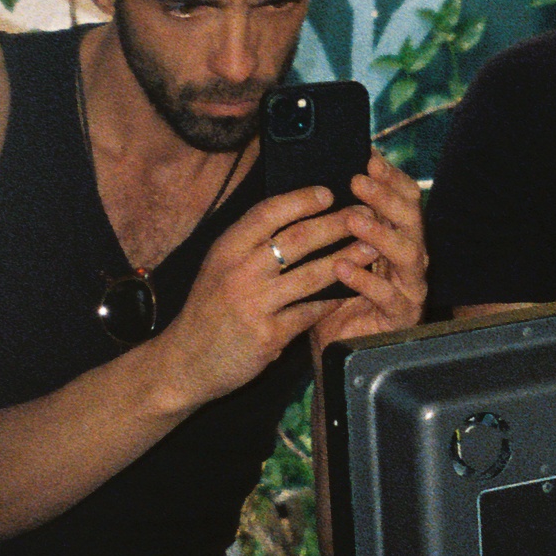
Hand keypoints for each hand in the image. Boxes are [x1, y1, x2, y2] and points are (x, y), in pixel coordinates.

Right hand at [157, 182, 366, 404]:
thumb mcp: (218, 268)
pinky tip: (352, 291)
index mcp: (226, 249)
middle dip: (335, 225)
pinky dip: (332, 301)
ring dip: (345, 260)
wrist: (185, 362)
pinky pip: (309, 313)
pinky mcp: (267, 335)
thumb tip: (293, 216)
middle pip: (296, 240)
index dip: (300, 200)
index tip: (328, 193)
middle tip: (364, 215)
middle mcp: (239, 272)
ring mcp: (253, 305)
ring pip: (310, 276)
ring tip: (370, 249)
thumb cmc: (208, 311)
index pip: (267, 213)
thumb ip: (249, 245)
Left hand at [303, 152, 426, 354]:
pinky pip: (389, 297)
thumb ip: (337, 221)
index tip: (368, 157)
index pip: (404, 199)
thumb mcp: (332, 251)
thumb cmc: (332, 296)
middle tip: (358, 181)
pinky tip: (342, 267)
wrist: (331, 347)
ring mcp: (409, 288)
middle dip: (386, 198)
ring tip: (353, 220)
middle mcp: (409, 259)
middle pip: (412, 220)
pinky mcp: (400, 317)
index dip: (390, 177)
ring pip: (408, 255)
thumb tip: (321, 178)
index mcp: (396, 237)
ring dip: (380, 234)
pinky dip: (366, 280)